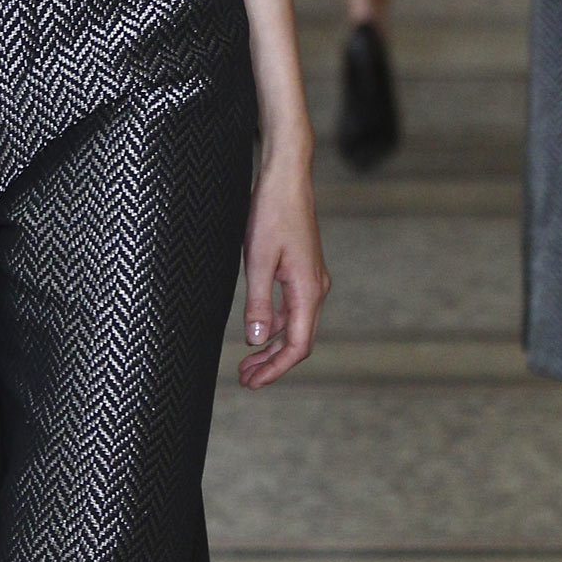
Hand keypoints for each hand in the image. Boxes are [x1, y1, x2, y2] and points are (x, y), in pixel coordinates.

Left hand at [238, 149, 328, 387]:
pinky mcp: (303, 271)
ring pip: (294, 326)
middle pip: (297, 341)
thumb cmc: (272, 213)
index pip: (297, 346)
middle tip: (245, 379)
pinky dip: (273, 324)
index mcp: (308, 290)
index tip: (252, 383)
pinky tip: (256, 330)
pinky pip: (292, 308)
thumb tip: (254, 340)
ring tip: (246, 362)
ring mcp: (311, 280)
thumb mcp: (257, 260)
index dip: (275, 369)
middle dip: (272, 364)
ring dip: (271, 346)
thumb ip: (257, 303)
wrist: (287, 178)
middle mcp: (315, 289)